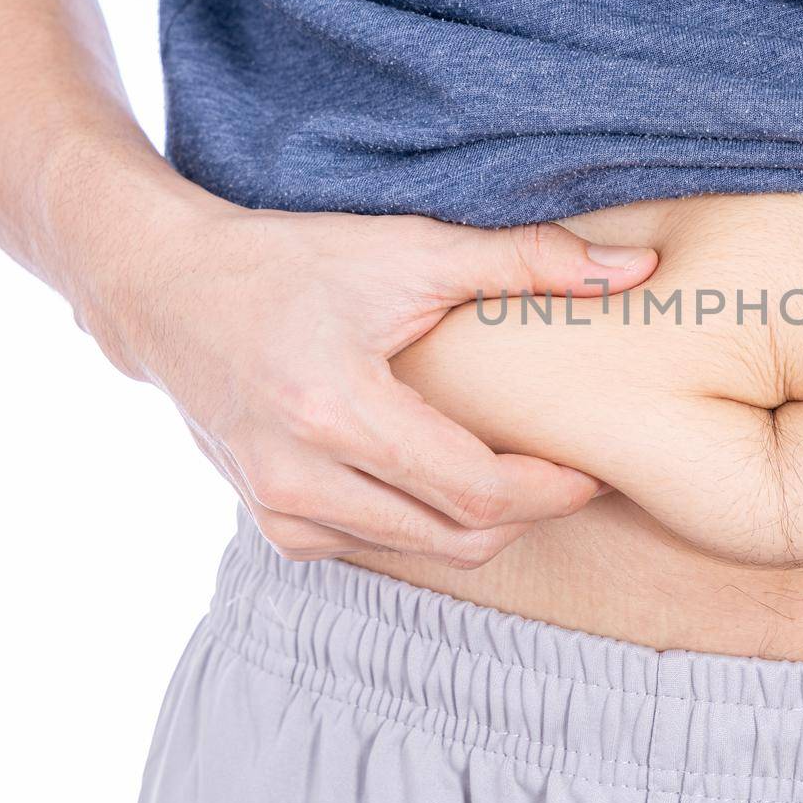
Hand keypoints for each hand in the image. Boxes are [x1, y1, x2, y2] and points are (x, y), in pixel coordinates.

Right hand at [80, 203, 656, 564]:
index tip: (589, 466)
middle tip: (564, 472)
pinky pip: (375, 548)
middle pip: (457, 540)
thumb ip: (527, 261)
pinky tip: (440, 478)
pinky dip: (422, 525)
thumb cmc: (290, 262)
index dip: (549, 490)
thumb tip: (636, 270)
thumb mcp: (409, 248)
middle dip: (528, 514)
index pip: (475, 493)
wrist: (166, 291)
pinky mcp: (270, 523)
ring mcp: (278, 510)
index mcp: (337, 411)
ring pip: (420, 554)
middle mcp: (300, 478)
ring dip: (479, 525)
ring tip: (513, 472)